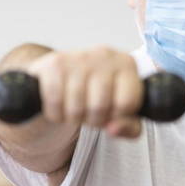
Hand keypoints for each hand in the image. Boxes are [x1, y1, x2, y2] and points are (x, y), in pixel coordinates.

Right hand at [27, 45, 142, 137]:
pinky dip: (56, 113)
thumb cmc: (98, 92)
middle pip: (99, 107)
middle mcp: (105, 56)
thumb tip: (114, 129)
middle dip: (92, 120)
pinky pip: (55, 102)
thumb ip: (129, 126)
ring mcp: (79, 57)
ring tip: (76, 111)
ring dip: (73, 119)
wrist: (66, 72)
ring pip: (76, 108)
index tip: (111, 113)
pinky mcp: (56, 63)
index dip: (117, 117)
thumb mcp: (121, 111)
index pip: (127, 103)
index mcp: (127, 65)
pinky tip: (61, 107)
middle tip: (90, 115)